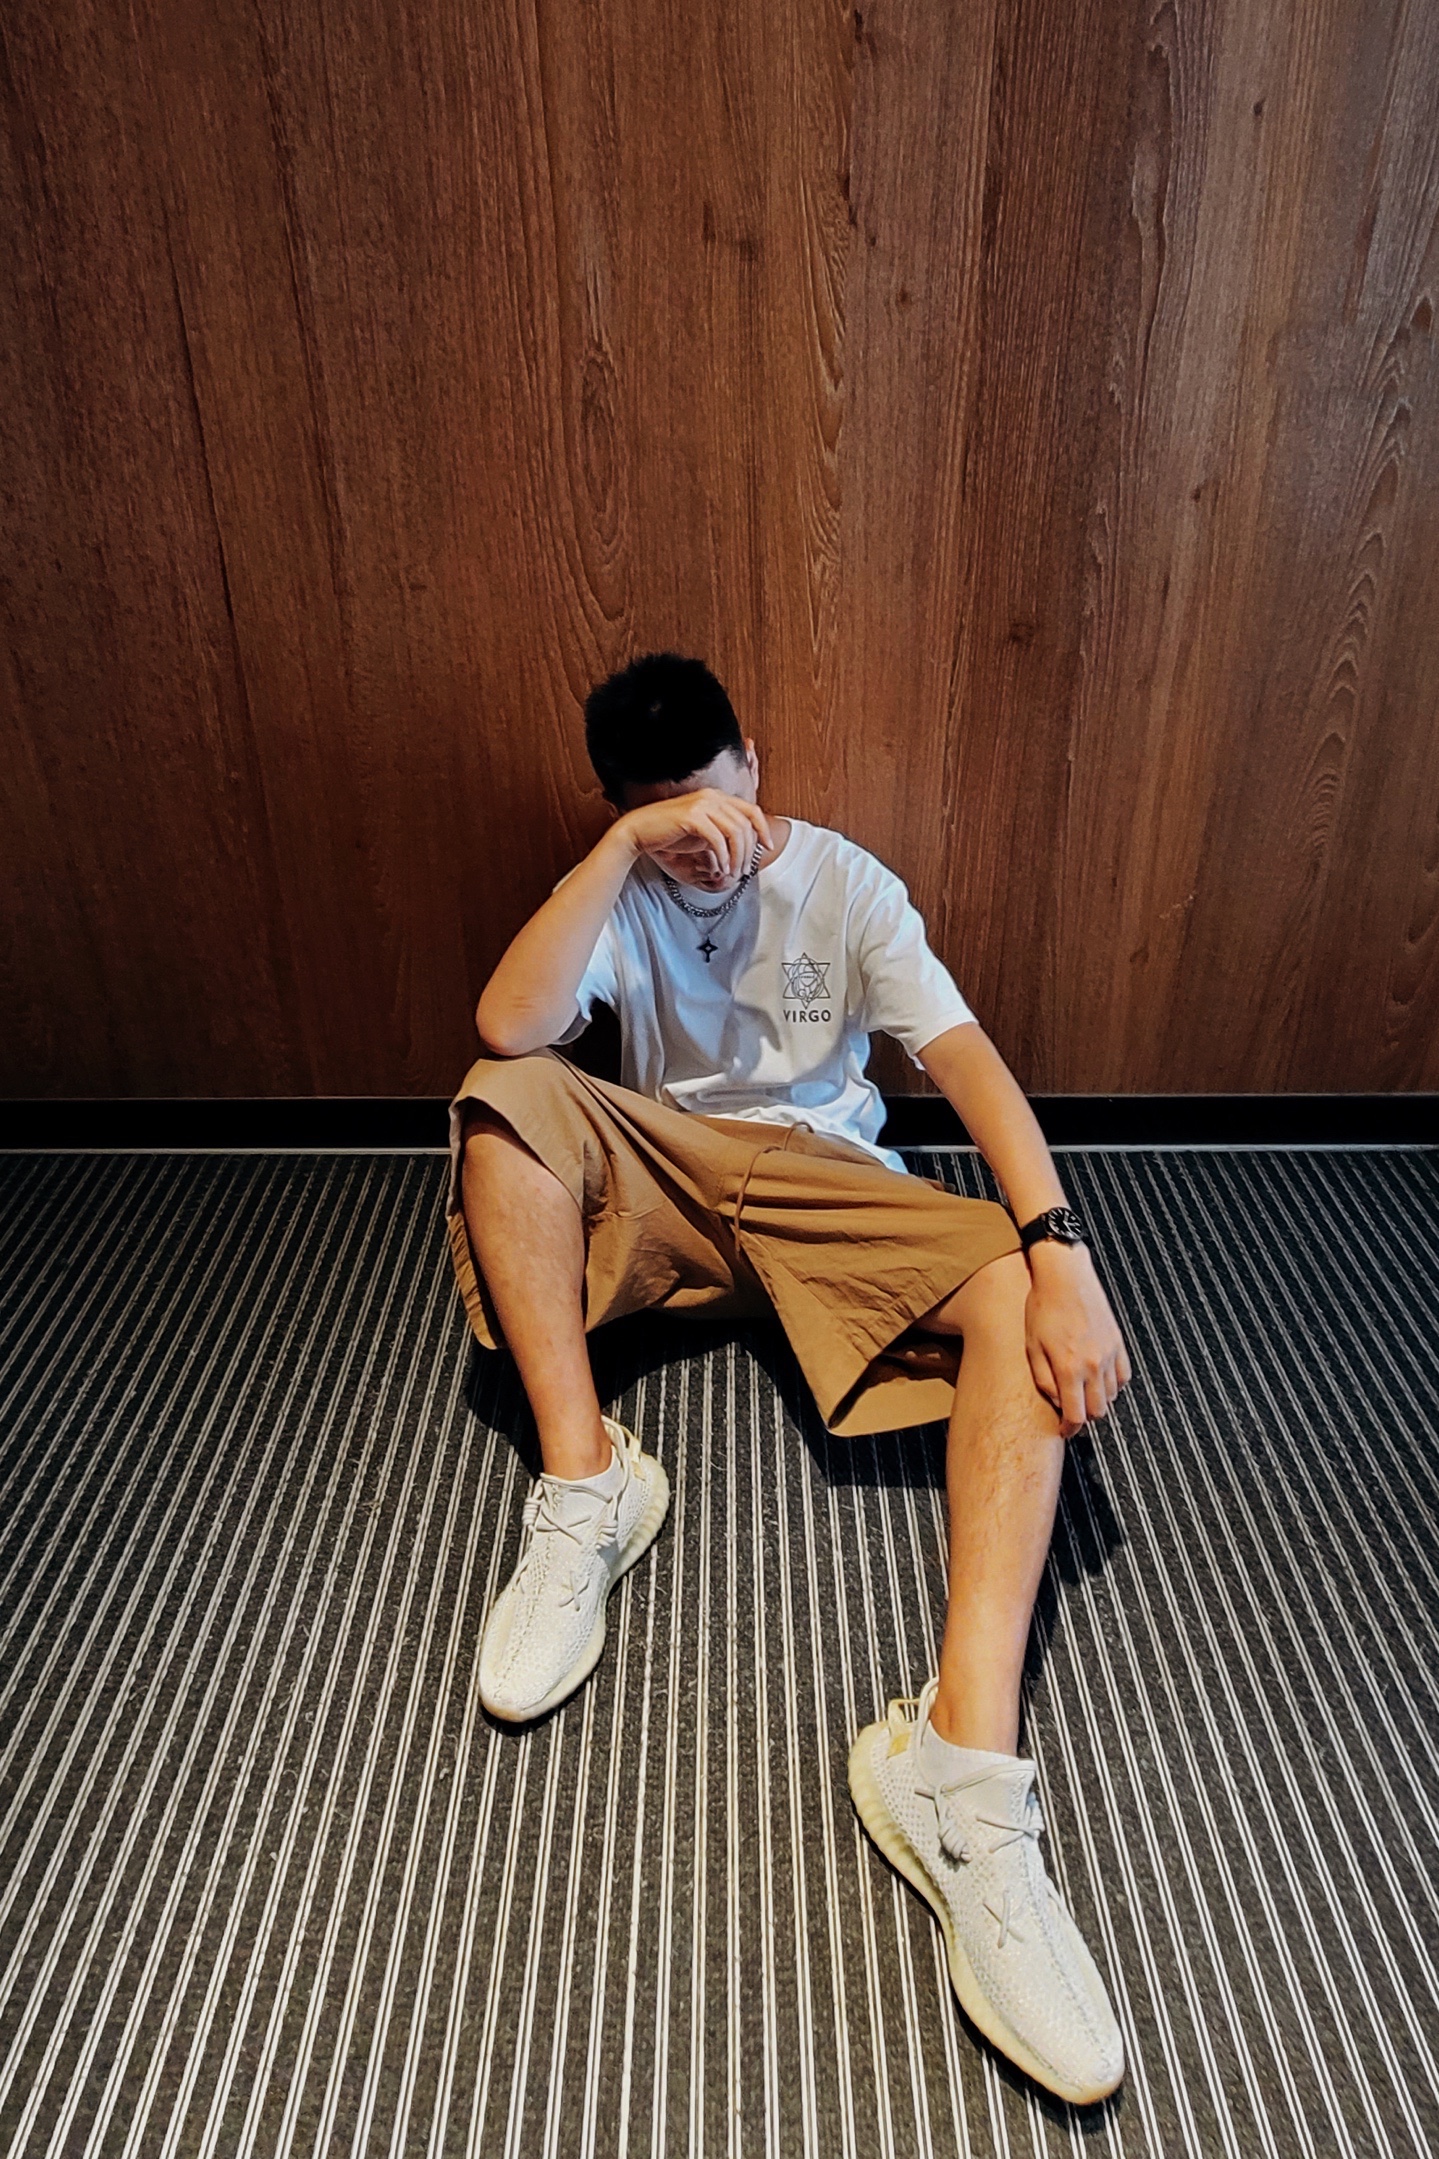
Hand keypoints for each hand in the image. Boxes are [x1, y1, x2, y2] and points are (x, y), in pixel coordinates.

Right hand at [614, 789, 772, 883]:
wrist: (639, 831)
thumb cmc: (671, 834)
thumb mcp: (703, 832)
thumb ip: (723, 833)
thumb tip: (745, 847)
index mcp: (717, 797)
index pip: (751, 810)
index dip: (763, 829)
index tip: (767, 847)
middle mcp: (712, 796)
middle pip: (746, 823)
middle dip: (749, 851)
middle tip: (744, 870)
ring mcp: (702, 804)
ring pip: (735, 832)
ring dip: (737, 856)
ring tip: (732, 872)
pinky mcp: (692, 817)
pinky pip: (717, 839)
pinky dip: (723, 857)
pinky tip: (719, 868)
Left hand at [1023, 1243, 1131, 1437]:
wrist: (1065, 1277)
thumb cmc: (1043, 1308)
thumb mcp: (1032, 1348)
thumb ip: (1044, 1381)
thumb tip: (1057, 1403)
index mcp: (1069, 1368)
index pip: (1076, 1416)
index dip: (1069, 1429)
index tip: (1064, 1430)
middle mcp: (1093, 1365)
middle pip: (1097, 1411)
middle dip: (1084, 1417)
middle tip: (1072, 1412)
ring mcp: (1109, 1354)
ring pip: (1112, 1396)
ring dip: (1098, 1400)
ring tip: (1082, 1392)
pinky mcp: (1118, 1343)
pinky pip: (1123, 1376)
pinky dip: (1113, 1384)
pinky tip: (1099, 1378)